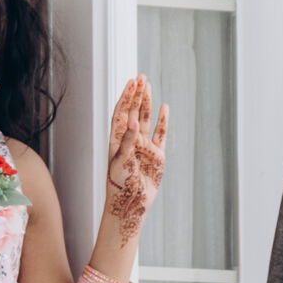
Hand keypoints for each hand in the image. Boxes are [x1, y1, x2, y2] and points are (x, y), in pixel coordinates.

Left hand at [102, 76, 167, 245]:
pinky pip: (161, 135)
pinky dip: (163, 122)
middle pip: (133, 112)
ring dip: (147, 104)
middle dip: (136, 95)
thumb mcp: (121, 162)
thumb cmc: (120, 184)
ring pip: (146, 120)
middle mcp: (131, 140)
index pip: (121, 113)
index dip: (126, 98)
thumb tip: (133, 121)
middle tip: (140, 77)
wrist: (131, 204)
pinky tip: (164, 108)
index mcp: (117, 140)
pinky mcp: (157, 156)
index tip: (131, 83)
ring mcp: (145, 147)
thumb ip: (127, 141)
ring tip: (148, 86)